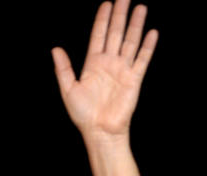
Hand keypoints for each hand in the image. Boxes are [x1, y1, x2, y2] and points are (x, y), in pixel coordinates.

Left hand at [52, 0, 157, 139]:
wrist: (99, 131)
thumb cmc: (83, 114)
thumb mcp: (68, 89)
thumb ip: (63, 68)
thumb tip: (55, 49)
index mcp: (93, 64)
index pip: (99, 36)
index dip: (102, 19)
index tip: (107, 3)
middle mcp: (109, 64)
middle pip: (115, 34)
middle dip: (120, 15)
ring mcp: (122, 70)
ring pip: (130, 42)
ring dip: (135, 25)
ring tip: (140, 7)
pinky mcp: (134, 79)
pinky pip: (142, 60)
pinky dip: (147, 46)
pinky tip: (152, 32)